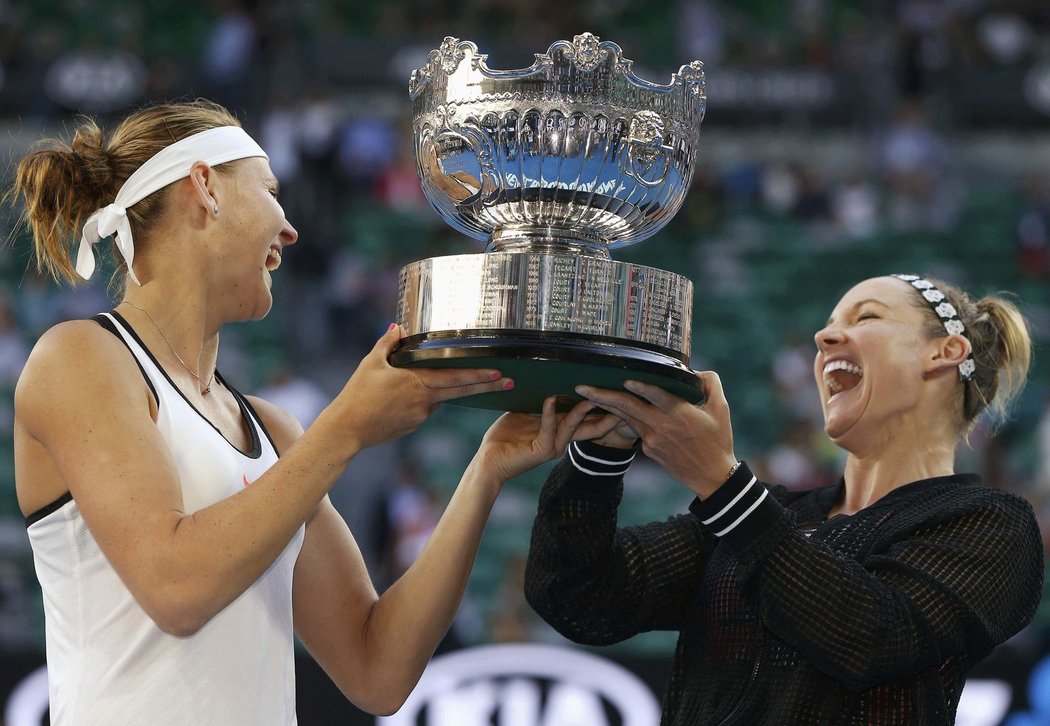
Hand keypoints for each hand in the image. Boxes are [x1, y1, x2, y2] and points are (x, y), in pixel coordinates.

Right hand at [332, 324, 513, 449]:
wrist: (347, 429)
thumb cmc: (357, 394)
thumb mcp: (371, 363)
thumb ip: (388, 343)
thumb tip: (399, 326)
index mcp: (417, 383)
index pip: (457, 378)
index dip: (480, 375)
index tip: (500, 374)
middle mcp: (425, 401)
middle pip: (462, 391)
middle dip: (487, 387)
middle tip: (510, 383)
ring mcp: (420, 416)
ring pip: (437, 399)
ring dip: (437, 391)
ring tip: (404, 388)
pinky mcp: (413, 426)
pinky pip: (423, 410)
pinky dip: (420, 401)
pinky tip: (397, 400)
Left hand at [474, 397, 622, 484]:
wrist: (489, 460)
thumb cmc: (505, 438)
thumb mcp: (526, 414)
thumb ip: (540, 402)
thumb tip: (551, 381)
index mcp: (559, 432)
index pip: (586, 420)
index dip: (601, 409)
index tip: (614, 394)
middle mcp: (560, 441)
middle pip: (590, 427)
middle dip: (606, 414)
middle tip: (620, 399)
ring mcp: (552, 447)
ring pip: (572, 426)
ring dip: (582, 411)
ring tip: (592, 395)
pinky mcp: (540, 450)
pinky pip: (548, 429)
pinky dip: (549, 413)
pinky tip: (551, 399)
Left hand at [573, 372, 737, 497]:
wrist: (712, 476)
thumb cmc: (718, 440)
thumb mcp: (721, 409)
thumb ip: (709, 385)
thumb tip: (696, 372)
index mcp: (680, 415)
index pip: (658, 398)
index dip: (642, 388)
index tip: (625, 380)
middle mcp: (662, 427)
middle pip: (629, 408)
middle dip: (602, 397)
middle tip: (581, 387)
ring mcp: (652, 440)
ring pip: (626, 418)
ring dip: (605, 406)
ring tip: (585, 395)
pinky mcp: (648, 449)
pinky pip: (634, 429)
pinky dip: (621, 418)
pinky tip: (608, 409)